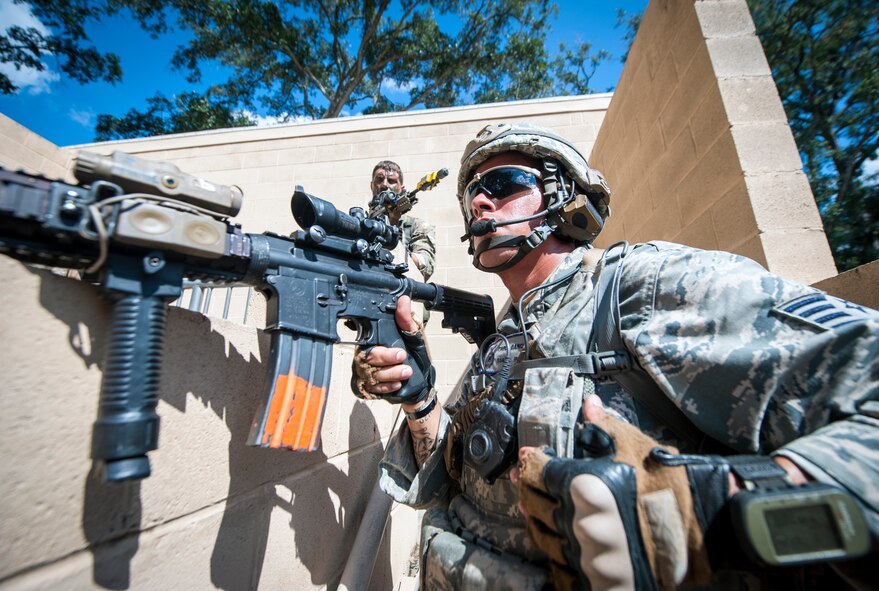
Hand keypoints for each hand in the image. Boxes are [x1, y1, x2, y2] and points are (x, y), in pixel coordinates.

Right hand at [351, 296, 433, 404]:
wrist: (422, 381)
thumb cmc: (416, 357)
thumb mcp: (415, 337)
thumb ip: (406, 321)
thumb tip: (403, 301)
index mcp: (377, 340)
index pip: (370, 340)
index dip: (383, 348)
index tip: (401, 351)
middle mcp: (369, 355)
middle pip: (368, 357)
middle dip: (386, 359)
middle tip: (403, 357)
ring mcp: (367, 372)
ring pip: (370, 374)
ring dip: (390, 374)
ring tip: (407, 372)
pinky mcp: (370, 387)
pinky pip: (371, 388)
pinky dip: (385, 387)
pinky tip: (397, 384)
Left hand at [511, 395, 714, 590]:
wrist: (707, 528)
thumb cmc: (671, 484)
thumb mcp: (635, 446)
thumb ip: (604, 426)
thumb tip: (589, 405)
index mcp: (583, 486)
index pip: (538, 472)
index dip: (530, 462)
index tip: (530, 458)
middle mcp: (580, 523)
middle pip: (533, 505)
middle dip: (528, 491)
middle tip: (525, 484)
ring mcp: (588, 556)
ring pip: (543, 538)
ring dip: (536, 522)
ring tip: (533, 511)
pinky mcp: (598, 581)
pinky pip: (562, 570)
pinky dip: (555, 556)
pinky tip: (559, 544)